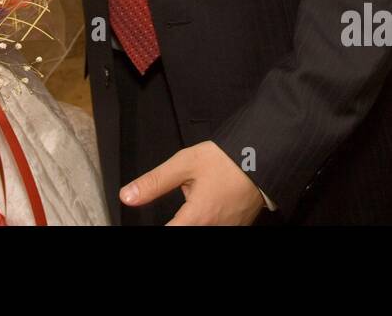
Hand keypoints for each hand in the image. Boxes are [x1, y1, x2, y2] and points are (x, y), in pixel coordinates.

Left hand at [120, 140, 265, 225]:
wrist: (263, 158)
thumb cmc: (228, 161)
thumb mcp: (185, 164)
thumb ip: (155, 182)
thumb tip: (128, 195)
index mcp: (196, 218)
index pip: (167, 234)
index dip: (157, 228)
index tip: (152, 220)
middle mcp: (213, 230)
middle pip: (183, 232)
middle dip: (177, 221)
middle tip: (182, 205)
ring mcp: (226, 231)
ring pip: (199, 231)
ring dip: (191, 221)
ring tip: (195, 203)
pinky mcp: (236, 228)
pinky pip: (215, 228)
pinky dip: (206, 220)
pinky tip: (208, 205)